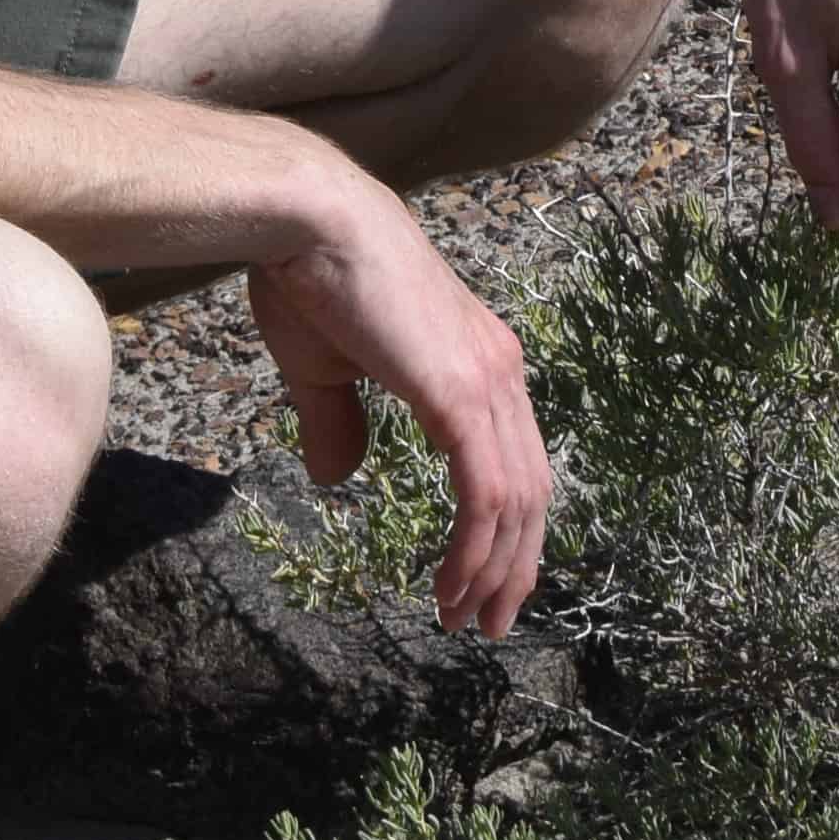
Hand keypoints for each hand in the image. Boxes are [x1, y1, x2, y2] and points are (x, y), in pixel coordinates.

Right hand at [244, 176, 554, 634]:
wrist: (306, 217)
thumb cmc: (309, 275)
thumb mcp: (324, 367)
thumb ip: (340, 421)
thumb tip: (338, 479)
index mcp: (479, 358)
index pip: (515, 457)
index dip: (507, 524)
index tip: (484, 578)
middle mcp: (499, 368)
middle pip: (532, 488)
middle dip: (515, 563)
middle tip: (490, 622)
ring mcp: (488, 379)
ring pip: (516, 501)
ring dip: (495, 571)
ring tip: (467, 619)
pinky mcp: (462, 393)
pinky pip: (486, 492)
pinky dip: (477, 548)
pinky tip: (452, 586)